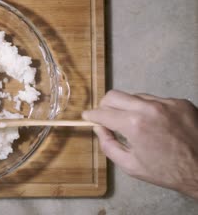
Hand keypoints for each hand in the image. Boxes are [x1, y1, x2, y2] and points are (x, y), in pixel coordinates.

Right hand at [82, 90, 197, 198]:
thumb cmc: (167, 172)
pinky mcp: (180, 102)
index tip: (87, 117)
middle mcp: (149, 108)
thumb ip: (109, 145)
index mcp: (134, 124)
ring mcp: (166, 103)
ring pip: (135, 97)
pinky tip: (156, 124)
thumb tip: (99, 129)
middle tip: (106, 117)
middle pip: (114, 95)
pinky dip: (150, 110)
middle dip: (105, 106)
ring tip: (135, 124)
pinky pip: (156, 100)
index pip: (103, 112)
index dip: (91, 115)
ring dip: (129, 107)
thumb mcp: (130, 165)